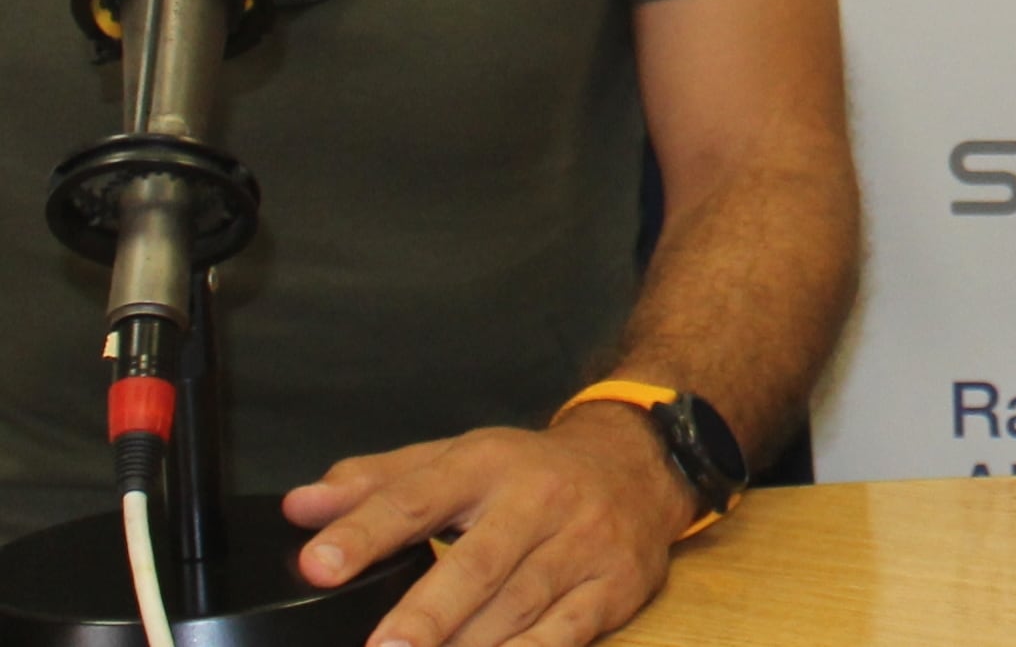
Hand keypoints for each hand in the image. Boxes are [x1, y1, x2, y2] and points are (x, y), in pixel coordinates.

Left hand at [284, 405, 697, 646]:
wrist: (641, 464)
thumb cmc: (529, 472)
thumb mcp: (456, 459)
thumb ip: (377, 484)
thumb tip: (300, 508)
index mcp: (489, 464)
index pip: (419, 496)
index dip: (366, 531)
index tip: (318, 565)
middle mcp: (540, 500)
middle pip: (478, 562)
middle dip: (427, 612)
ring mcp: (583, 545)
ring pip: (518, 606)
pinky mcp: (614, 586)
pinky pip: (564, 635)